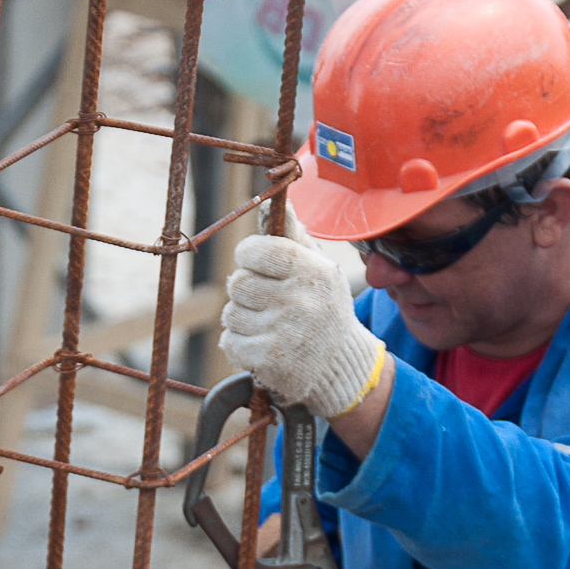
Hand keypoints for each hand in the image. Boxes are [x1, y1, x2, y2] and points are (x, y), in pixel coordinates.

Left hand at [218, 233, 382, 418]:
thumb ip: (294, 238)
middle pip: (237, 282)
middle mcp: (299, 300)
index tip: (255, 263)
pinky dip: (239, 344)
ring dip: (243, 319)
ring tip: (269, 325)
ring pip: (231, 313)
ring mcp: (282, 331)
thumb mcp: (320, 269)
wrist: (340, 364)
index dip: (248, 256)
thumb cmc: (323, 308)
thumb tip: (276, 204)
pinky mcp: (267, 359)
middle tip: (266, 300)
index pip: (255, 251)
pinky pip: (230, 340)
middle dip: (246, 290)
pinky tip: (262, 344)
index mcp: (311, 271)